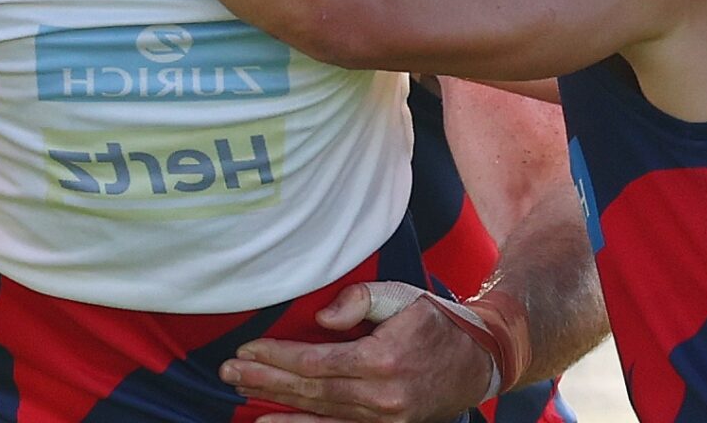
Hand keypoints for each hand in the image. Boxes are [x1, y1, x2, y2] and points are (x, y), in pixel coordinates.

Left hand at [220, 283, 491, 422]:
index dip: (277, 357)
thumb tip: (321, 317)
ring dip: (275, 402)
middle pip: (310, 389)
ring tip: (240, 392)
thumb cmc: (435, 322)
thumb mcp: (402, 296)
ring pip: (319, 412)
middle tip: (228, 372)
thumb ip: (360, 300)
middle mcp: (381, 396)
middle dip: (265, 380)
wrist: (478, 361)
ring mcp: (384, 419)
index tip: (247, 348)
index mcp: (382, 359)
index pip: (315, 361)